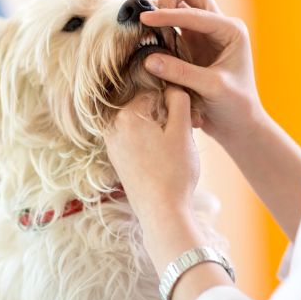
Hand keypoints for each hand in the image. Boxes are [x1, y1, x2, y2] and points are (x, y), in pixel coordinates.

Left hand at [105, 87, 199, 225]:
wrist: (161, 213)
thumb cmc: (174, 172)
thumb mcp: (182, 131)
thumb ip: (178, 101)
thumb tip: (172, 86)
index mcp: (127, 115)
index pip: (155, 93)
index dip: (175, 103)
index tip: (188, 120)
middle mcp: (113, 127)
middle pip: (145, 108)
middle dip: (166, 116)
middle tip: (186, 133)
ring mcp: (112, 144)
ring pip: (141, 124)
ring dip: (159, 130)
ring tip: (176, 148)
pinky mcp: (117, 159)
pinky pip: (135, 139)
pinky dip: (150, 142)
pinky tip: (163, 158)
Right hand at [142, 0, 264, 146]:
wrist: (239, 125)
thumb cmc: (235, 106)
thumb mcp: (211, 88)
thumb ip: (181, 72)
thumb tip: (149, 59)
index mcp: (230, 30)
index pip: (195, 11)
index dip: (168, 14)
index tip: (146, 20)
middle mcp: (218, 26)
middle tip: (150, 19)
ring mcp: (203, 34)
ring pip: (179, 5)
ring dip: (162, 13)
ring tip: (146, 31)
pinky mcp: (191, 45)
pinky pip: (171, 26)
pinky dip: (159, 28)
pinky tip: (149, 41)